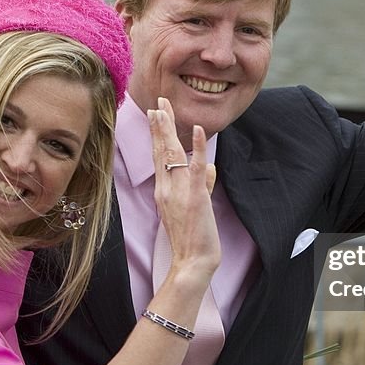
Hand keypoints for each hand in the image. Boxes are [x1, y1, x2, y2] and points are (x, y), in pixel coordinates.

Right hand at [149, 97, 220, 286]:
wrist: (192, 262)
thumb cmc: (193, 238)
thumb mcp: (197, 206)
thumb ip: (202, 184)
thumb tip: (208, 167)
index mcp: (164, 190)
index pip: (159, 156)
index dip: (158, 134)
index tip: (156, 114)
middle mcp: (167, 188)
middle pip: (161, 150)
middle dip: (160, 124)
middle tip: (158, 102)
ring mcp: (179, 192)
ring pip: (172, 154)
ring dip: (169, 129)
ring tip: (165, 108)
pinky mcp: (195, 197)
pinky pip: (195, 167)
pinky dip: (198, 147)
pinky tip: (199, 130)